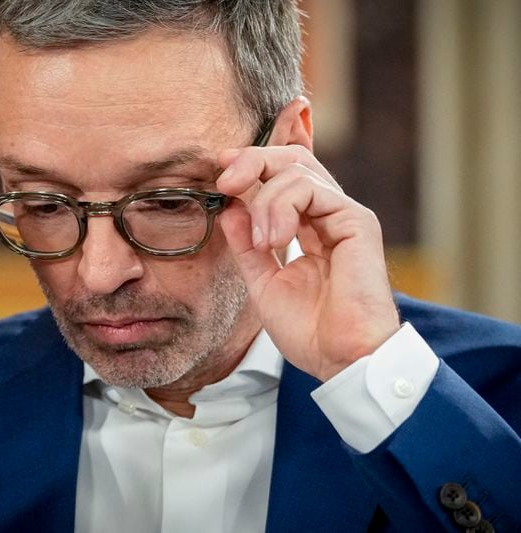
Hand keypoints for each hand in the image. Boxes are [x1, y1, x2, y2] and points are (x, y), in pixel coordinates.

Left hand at [216, 146, 398, 381]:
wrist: (339, 359)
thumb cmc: (309, 330)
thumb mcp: (263, 282)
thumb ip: (246, 245)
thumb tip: (229, 209)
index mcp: (310, 228)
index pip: (282, 178)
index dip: (251, 166)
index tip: (220, 170)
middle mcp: (328, 216)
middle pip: (292, 160)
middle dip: (253, 161)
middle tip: (224, 181)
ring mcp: (344, 216)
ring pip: (297, 171)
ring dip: (264, 201)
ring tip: (260, 243)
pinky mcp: (356, 222)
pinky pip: (313, 190)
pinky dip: (281, 208)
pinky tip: (273, 241)